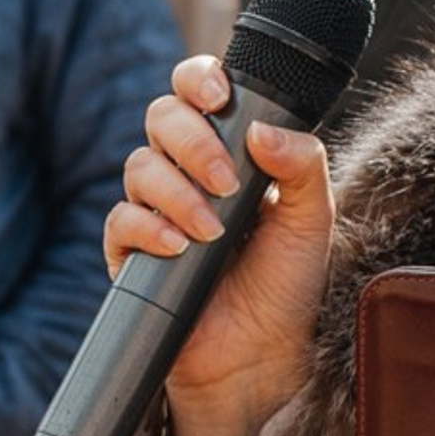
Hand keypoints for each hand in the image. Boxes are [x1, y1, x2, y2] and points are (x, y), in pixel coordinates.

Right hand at [103, 54, 333, 435]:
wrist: (259, 356)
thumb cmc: (286, 286)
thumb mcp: (313, 220)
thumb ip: (303, 165)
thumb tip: (261, 130)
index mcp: (229, 150)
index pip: (197, 91)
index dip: (198, 79)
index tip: (219, 97)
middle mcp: (186, 171)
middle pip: (160, 117)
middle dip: (192, 143)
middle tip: (228, 182)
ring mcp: (154, 209)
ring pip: (139, 166)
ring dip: (178, 193)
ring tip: (212, 232)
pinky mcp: (129, 252)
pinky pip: (120, 219)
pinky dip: (149, 228)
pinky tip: (180, 248)